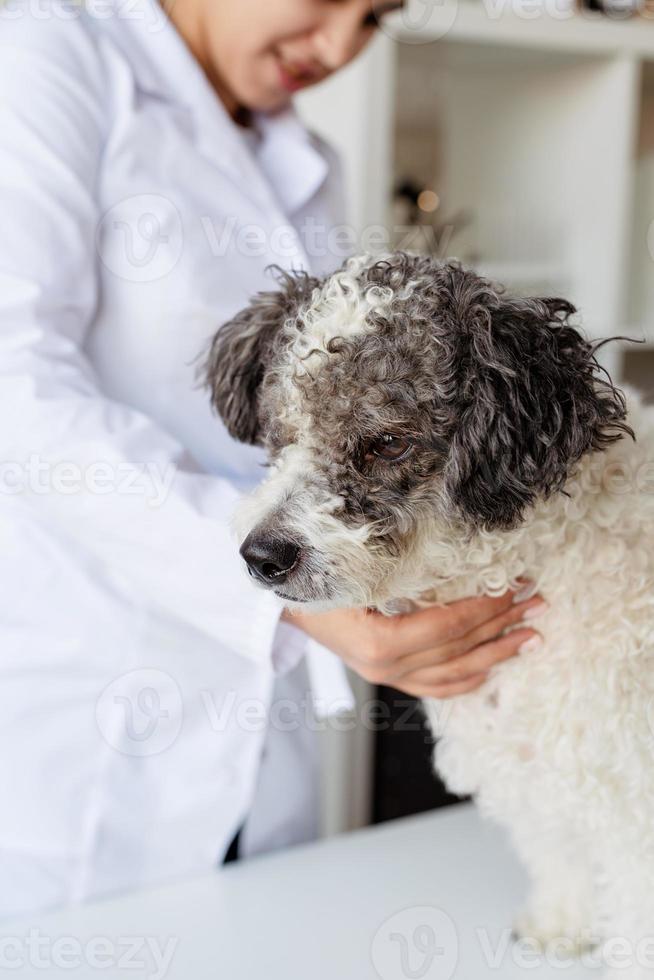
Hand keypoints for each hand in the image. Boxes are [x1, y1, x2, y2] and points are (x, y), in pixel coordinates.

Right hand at [281, 586, 545, 698]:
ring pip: (454, 672)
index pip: (447, 626)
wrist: (278, 601)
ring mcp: (386, 676)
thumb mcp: (352, 571)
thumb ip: (399, 574)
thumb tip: (455, 560)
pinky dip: (467, 678)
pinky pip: (436, 686)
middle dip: (502, 625)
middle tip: (537, 603)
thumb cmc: (312, 579)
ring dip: (496, 652)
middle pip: (458, 648)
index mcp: (379, 641)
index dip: (485, 608)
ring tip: (531, 635)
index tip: (515, 588)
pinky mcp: (386, 676)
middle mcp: (385, 666)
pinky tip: (492, 667)